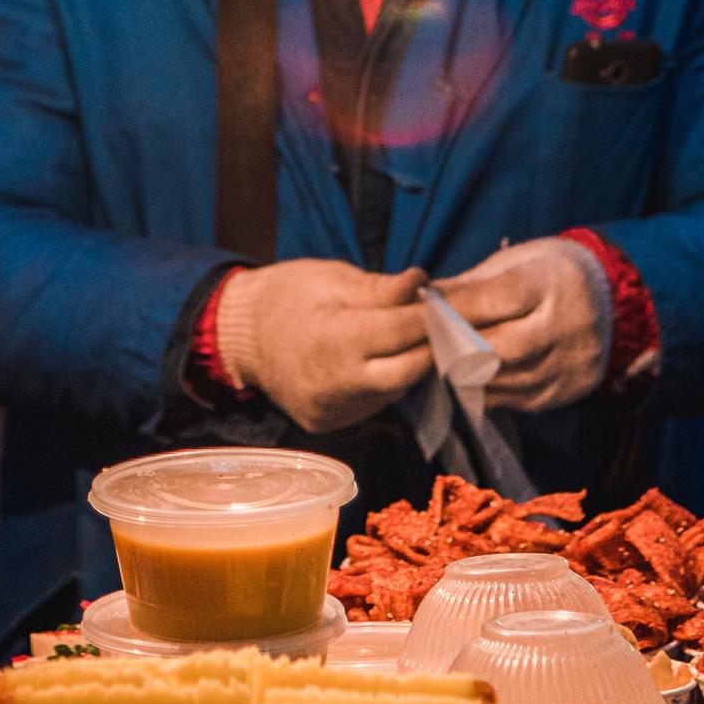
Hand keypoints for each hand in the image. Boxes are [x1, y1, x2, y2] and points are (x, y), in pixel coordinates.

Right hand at [215, 260, 430, 433]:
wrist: (238, 337)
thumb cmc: (286, 296)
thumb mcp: (331, 279)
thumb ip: (381, 288)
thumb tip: (425, 283)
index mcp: (333, 339)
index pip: (402, 330)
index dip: (439, 316)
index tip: (465, 302)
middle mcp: (335, 383)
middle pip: (409, 371)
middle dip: (435, 346)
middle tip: (449, 324)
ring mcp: (332, 409)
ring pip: (395, 390)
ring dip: (412, 365)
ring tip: (415, 337)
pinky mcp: (329, 424)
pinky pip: (374, 404)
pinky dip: (387, 382)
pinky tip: (384, 360)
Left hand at [436, 237, 610, 413]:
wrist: (612, 299)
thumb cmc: (548, 274)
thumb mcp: (512, 264)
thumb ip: (469, 285)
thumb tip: (421, 300)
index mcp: (550, 283)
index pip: (490, 301)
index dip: (451, 310)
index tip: (422, 312)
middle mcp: (566, 326)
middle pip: (493, 349)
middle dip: (454, 348)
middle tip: (427, 345)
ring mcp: (570, 364)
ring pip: (500, 380)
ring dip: (467, 373)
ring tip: (446, 361)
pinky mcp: (569, 390)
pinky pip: (516, 399)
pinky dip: (490, 389)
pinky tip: (477, 376)